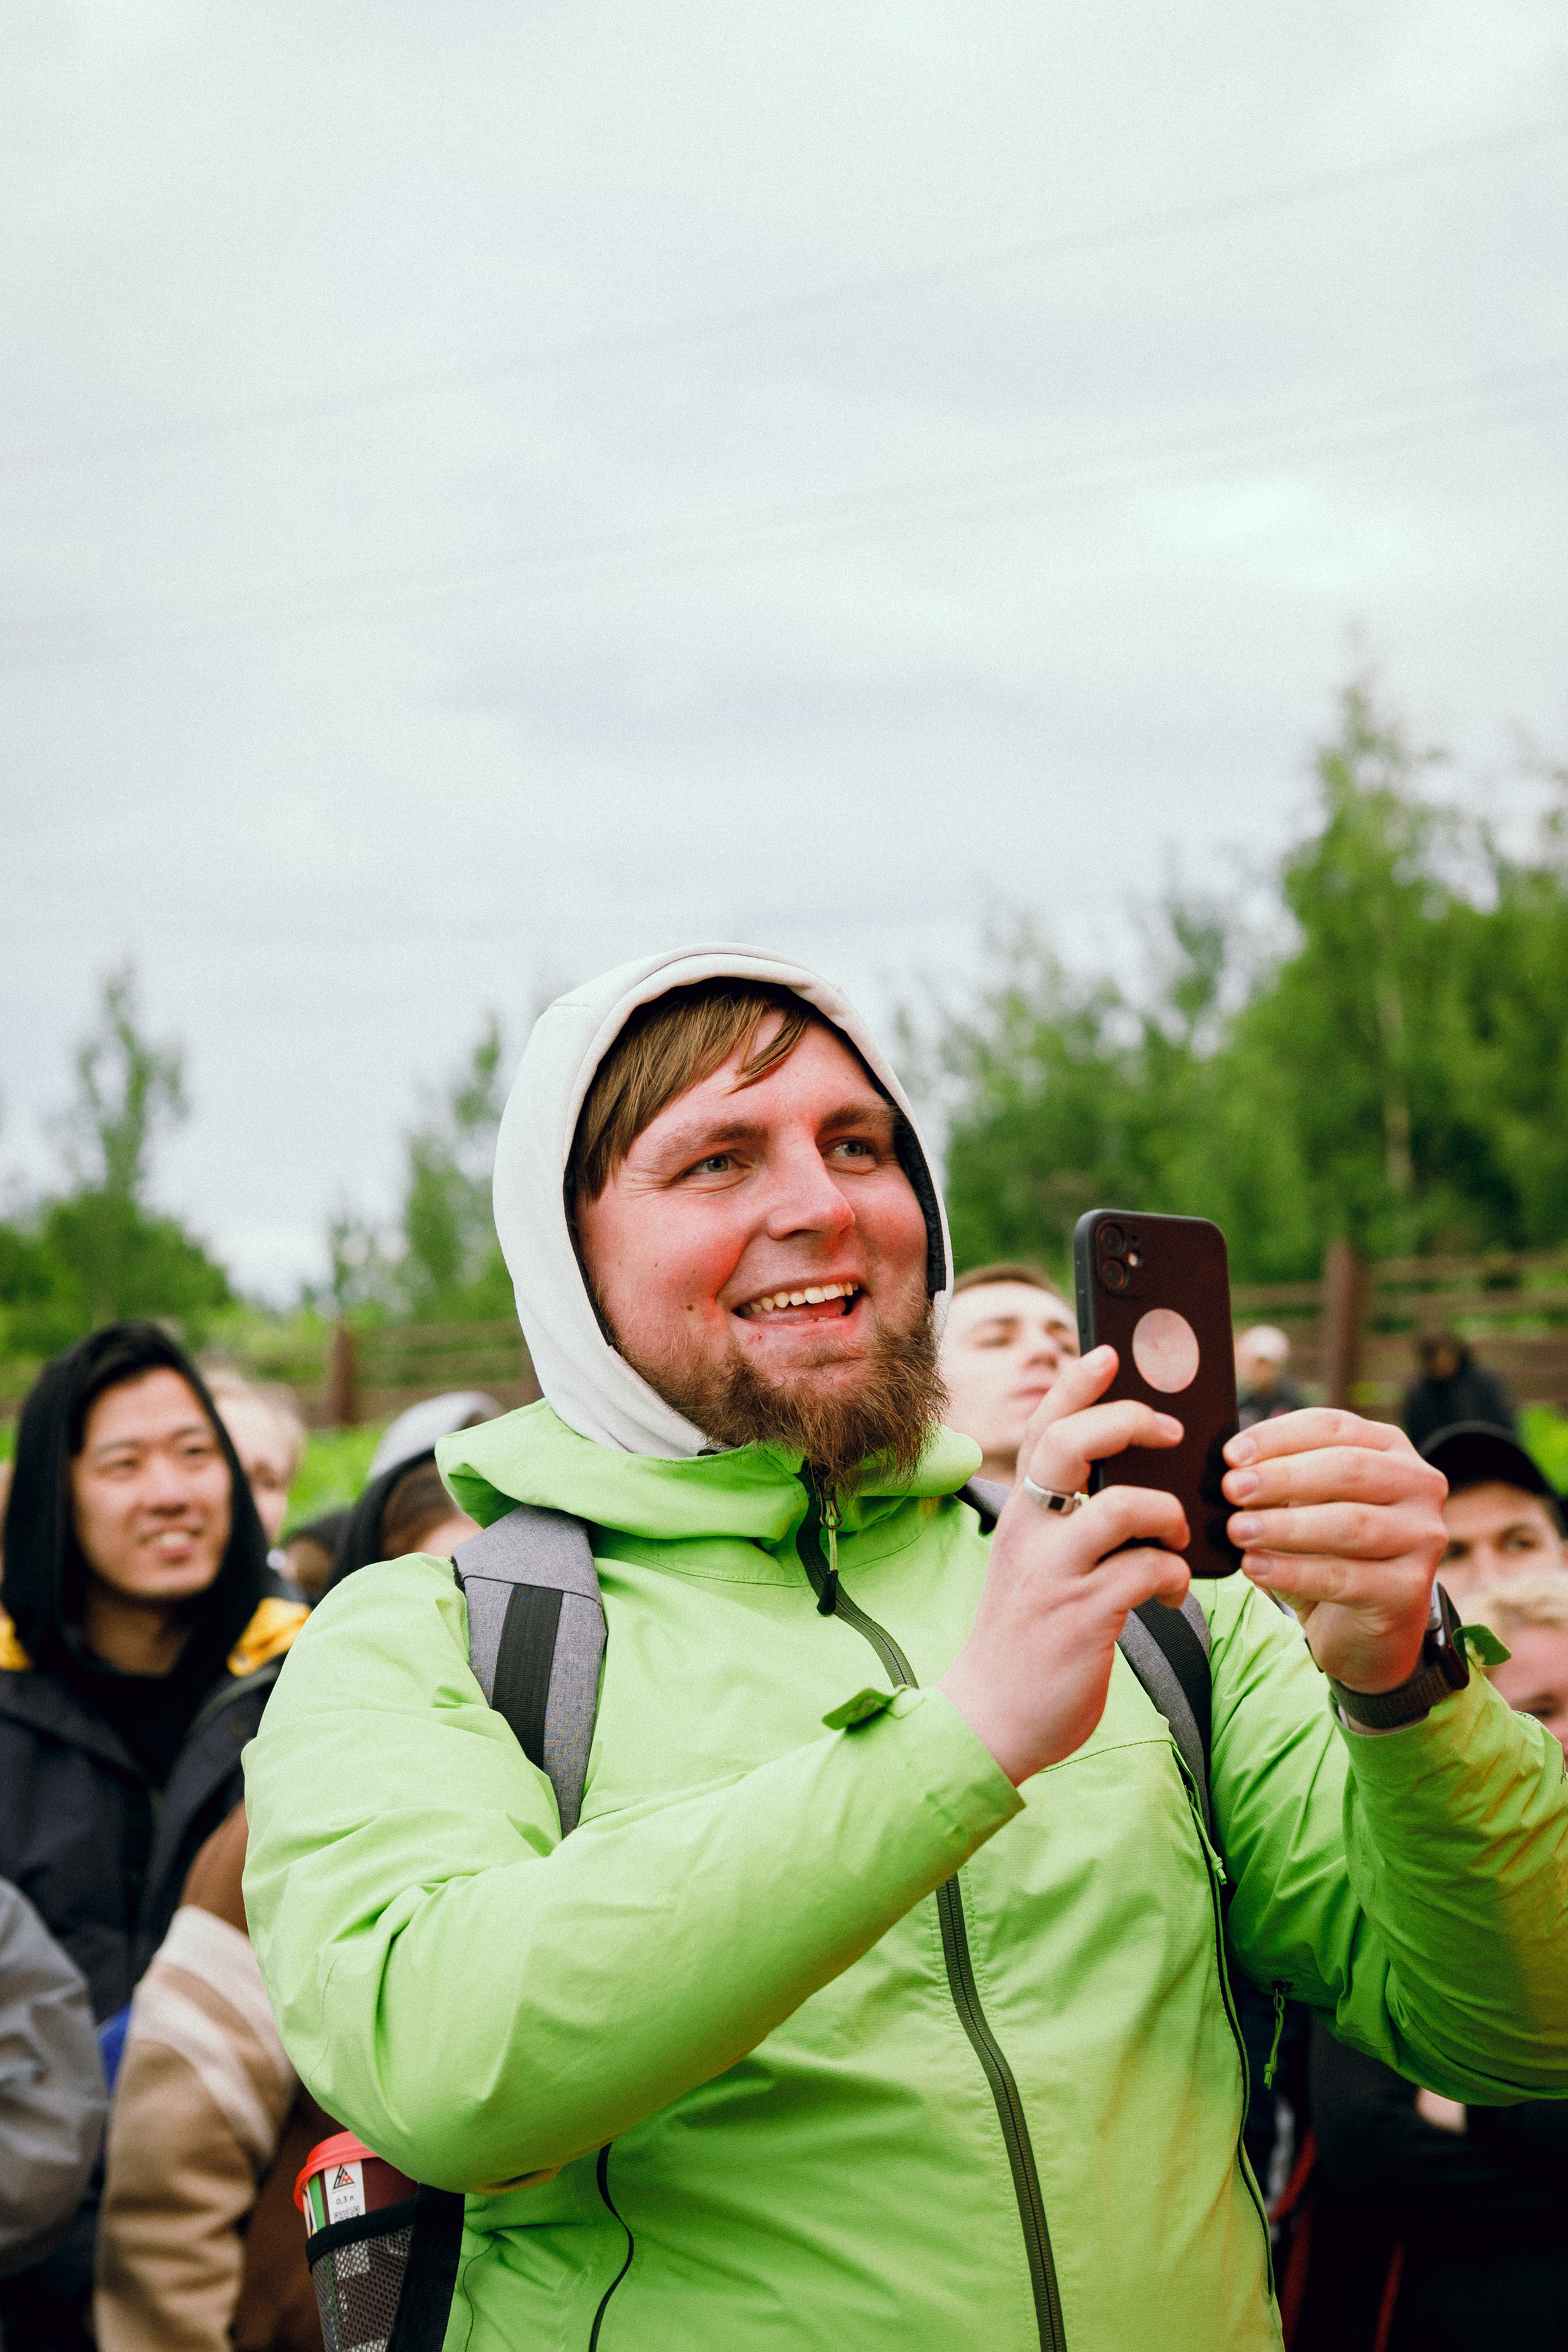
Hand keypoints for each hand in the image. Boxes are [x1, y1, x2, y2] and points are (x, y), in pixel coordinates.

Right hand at [938, 1347, 1189, 1784]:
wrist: (990, 1719)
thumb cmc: (1025, 1639)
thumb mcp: (1033, 1566)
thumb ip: (1066, 1523)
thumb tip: (1131, 1485)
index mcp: (1018, 1516)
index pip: (1041, 1430)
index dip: (1074, 1386)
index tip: (1107, 1354)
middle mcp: (1029, 1534)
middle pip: (1069, 1444)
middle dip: (1128, 1421)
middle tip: (1169, 1431)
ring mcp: (1054, 1574)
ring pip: (1123, 1506)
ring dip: (1167, 1515)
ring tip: (1173, 1538)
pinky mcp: (1083, 1616)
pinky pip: (1146, 1571)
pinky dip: (1172, 1576)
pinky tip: (1168, 1593)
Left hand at [1221, 1410, 1447, 1691]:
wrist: (1363, 1628)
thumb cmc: (1327, 1552)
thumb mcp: (1305, 1507)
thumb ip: (1278, 1482)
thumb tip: (1228, 1470)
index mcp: (1390, 1448)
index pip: (1333, 1427)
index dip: (1279, 1436)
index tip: (1231, 1455)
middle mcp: (1418, 1485)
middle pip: (1348, 1469)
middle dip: (1283, 1477)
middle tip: (1231, 1489)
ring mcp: (1423, 1537)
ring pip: (1350, 1524)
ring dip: (1286, 1526)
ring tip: (1237, 1531)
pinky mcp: (1410, 1588)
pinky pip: (1345, 1577)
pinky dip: (1294, 1572)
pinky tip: (1256, 1568)